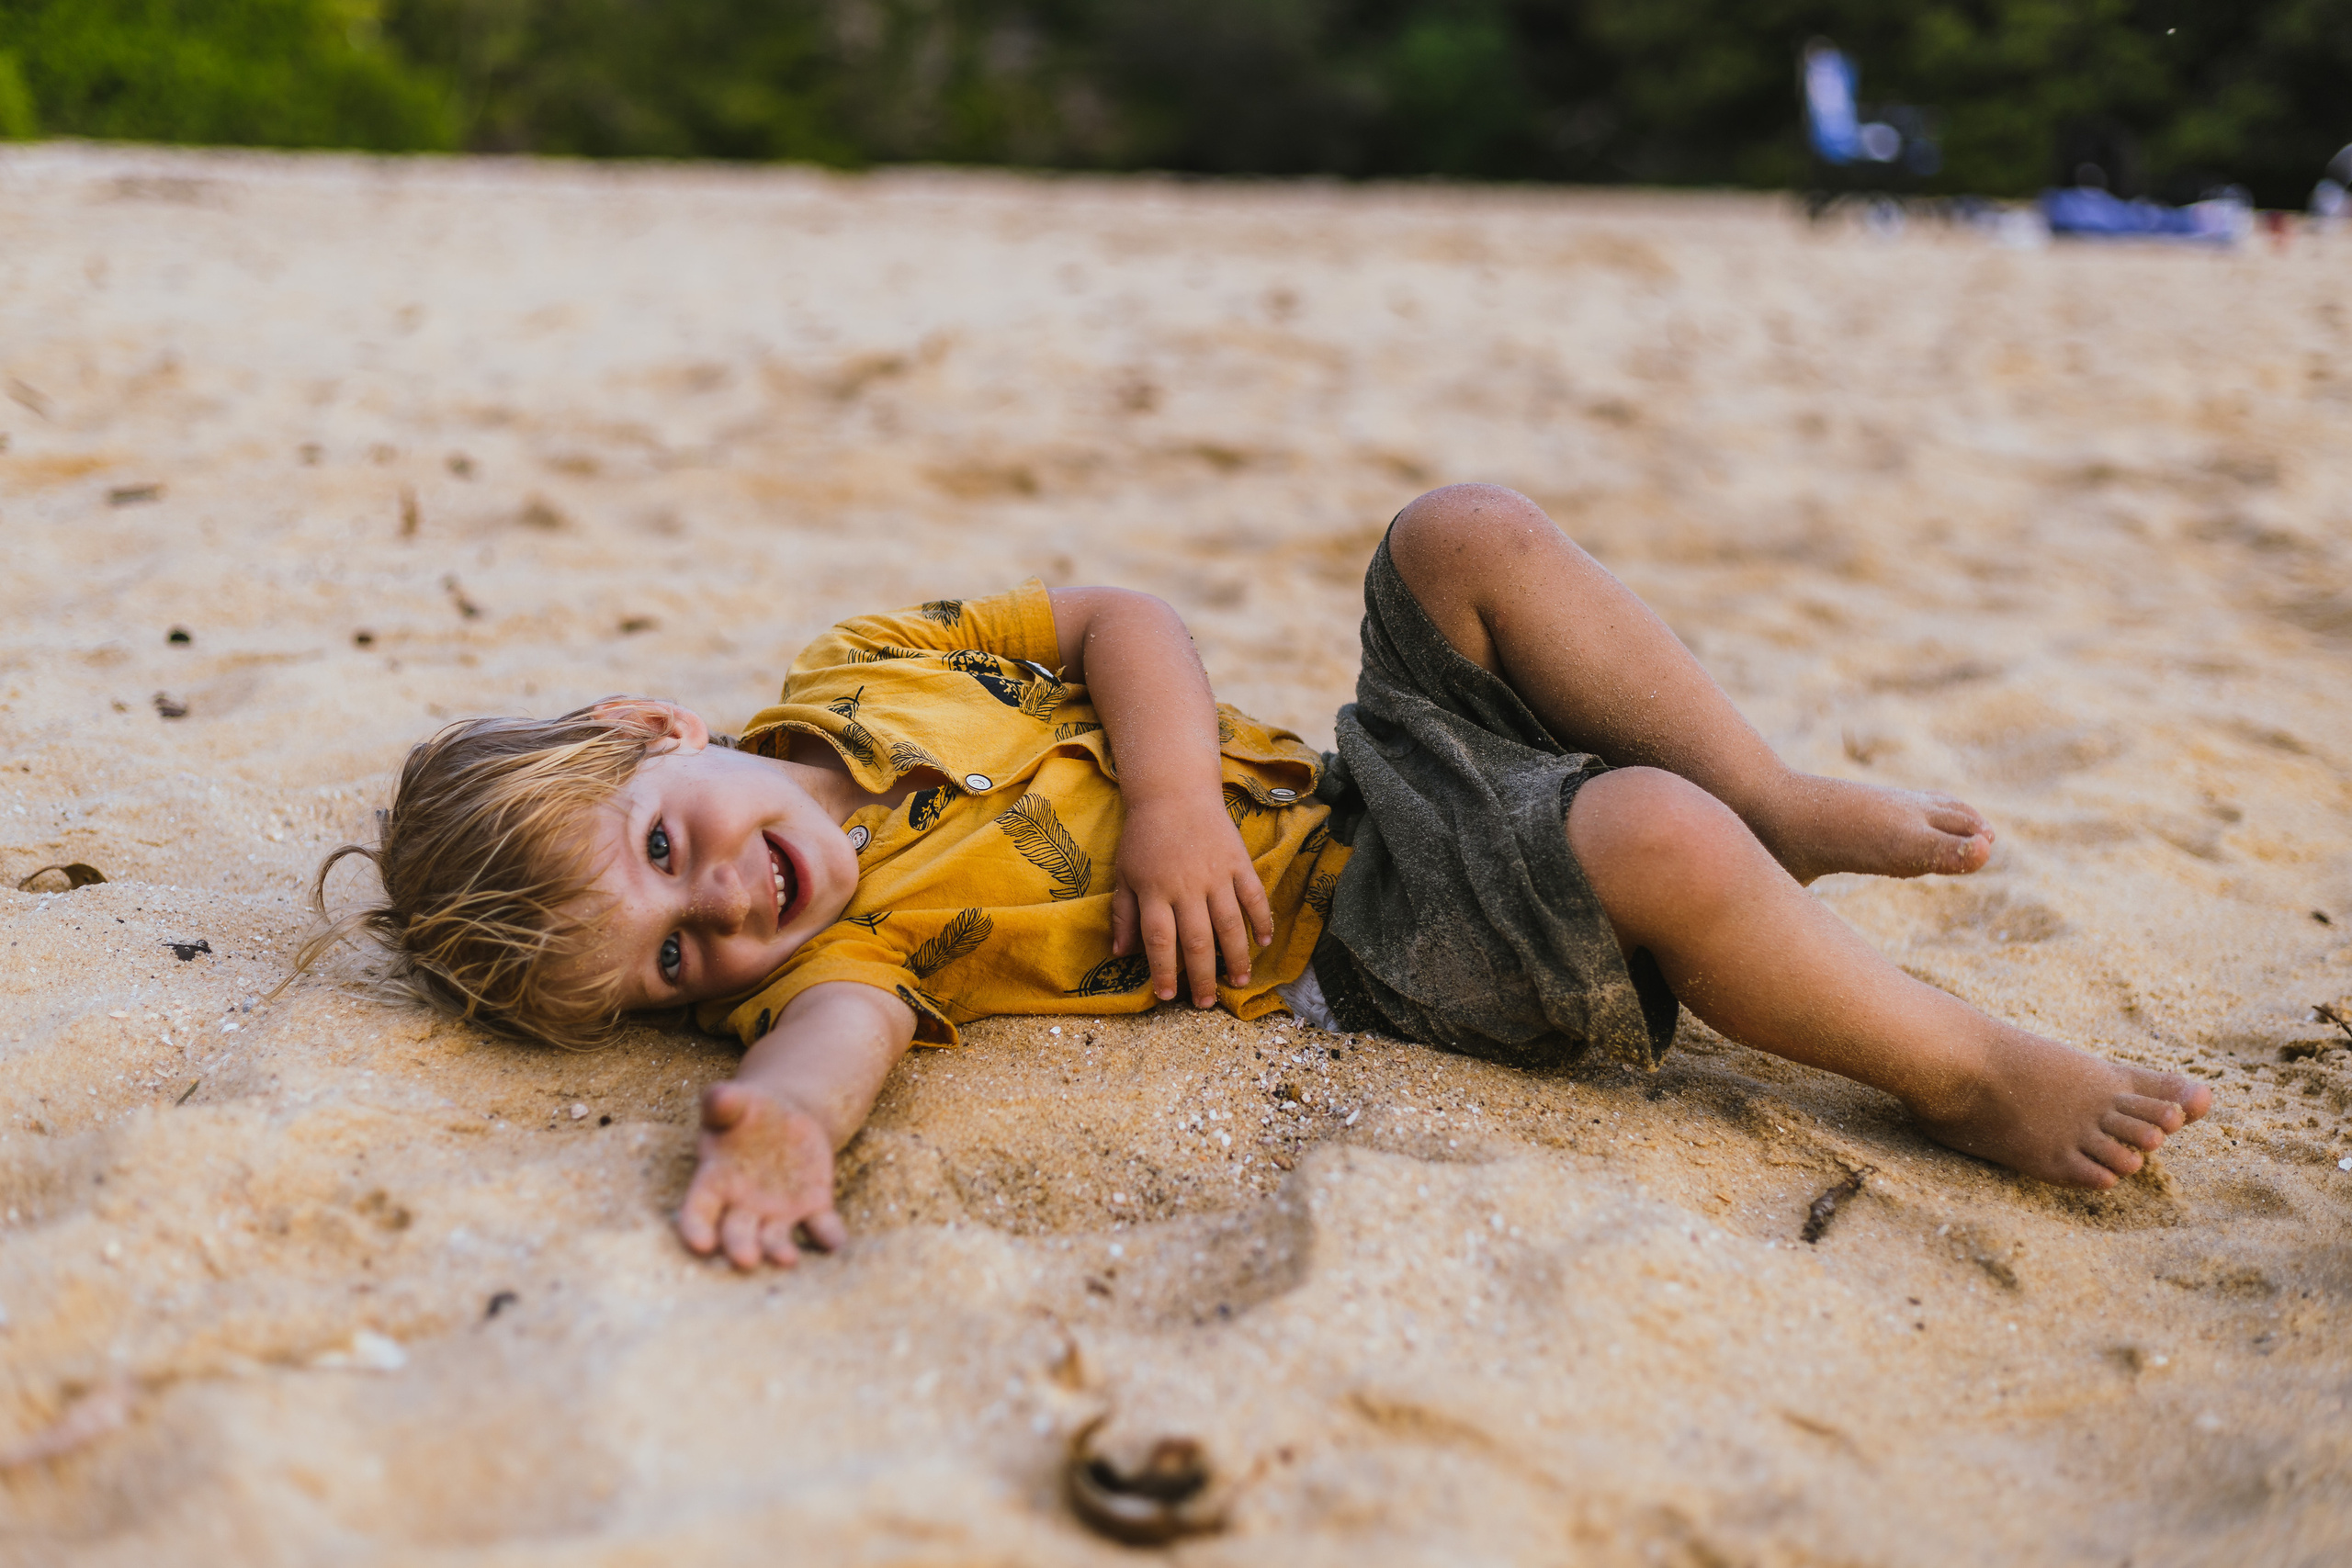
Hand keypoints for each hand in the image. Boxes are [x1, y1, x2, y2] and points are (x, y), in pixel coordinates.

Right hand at [677, 1080, 848, 1269]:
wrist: (785, 1119)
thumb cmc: (746, 1112)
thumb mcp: (735, 1102)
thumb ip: (723, 1102)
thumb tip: (718, 1095)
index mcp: (714, 1181)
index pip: (698, 1210)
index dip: (696, 1228)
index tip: (700, 1244)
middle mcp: (743, 1206)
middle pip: (737, 1232)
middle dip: (740, 1247)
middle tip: (745, 1260)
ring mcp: (778, 1212)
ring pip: (776, 1238)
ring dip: (780, 1250)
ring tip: (788, 1260)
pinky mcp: (813, 1207)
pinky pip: (821, 1226)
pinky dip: (828, 1236)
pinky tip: (835, 1243)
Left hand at [1111, 790, 1273, 1007]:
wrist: (1174, 791)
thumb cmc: (1144, 836)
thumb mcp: (1124, 873)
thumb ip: (1123, 914)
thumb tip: (1119, 953)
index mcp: (1155, 891)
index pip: (1161, 941)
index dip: (1164, 972)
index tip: (1167, 996)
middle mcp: (1187, 886)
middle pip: (1198, 941)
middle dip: (1202, 978)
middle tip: (1205, 1003)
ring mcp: (1216, 874)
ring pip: (1230, 925)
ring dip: (1237, 958)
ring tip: (1239, 982)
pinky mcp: (1238, 862)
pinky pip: (1254, 897)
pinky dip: (1261, 921)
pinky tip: (1264, 942)